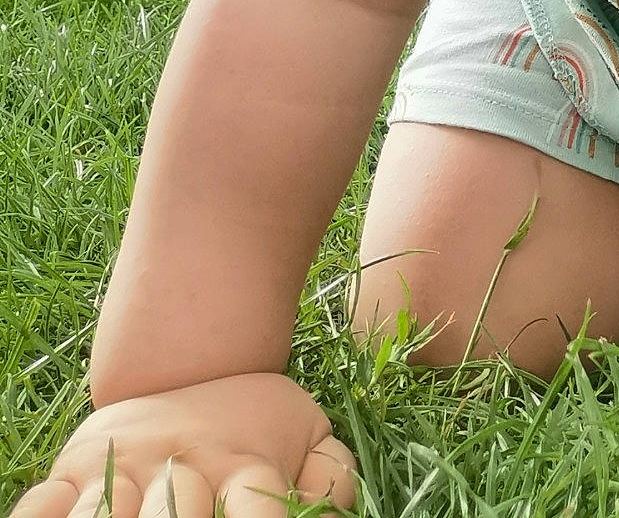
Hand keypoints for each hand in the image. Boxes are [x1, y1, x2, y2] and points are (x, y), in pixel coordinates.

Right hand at [6, 372, 356, 516]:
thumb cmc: (250, 424)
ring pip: (106, 507)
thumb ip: (332, 474)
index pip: (257, 509)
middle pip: (173, 516)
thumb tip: (340, 515)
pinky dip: (42, 514)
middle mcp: (182, 469)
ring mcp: (126, 466)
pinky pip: (46, 499)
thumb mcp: (308, 433)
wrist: (187, 353)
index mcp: (243, 466)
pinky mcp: (76, 466)